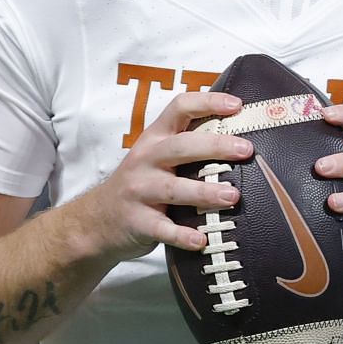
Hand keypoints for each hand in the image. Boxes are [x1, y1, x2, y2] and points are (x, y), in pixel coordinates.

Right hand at [78, 90, 252, 259]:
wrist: (97, 220)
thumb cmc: (141, 184)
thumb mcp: (155, 157)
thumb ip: (186, 146)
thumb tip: (239, 138)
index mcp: (154, 138)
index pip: (179, 108)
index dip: (208, 102)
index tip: (237, 105)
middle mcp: (145, 160)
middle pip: (181, 146)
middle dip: (215, 146)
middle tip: (246, 150)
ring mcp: (139, 191)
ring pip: (173, 189)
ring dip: (205, 192)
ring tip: (232, 196)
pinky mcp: (138, 222)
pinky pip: (162, 229)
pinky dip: (182, 236)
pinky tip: (201, 241)